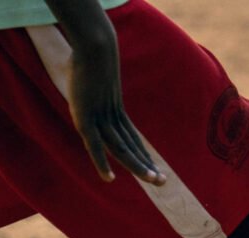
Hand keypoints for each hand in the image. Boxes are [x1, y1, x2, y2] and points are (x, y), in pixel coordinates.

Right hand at [68, 34, 164, 184]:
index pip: (132, 138)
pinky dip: (101, 162)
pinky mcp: (85, 119)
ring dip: (137, 166)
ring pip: (121, 149)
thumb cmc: (90, 55)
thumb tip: (89, 69)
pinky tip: (109, 179)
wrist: (94, 44)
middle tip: (163, 182)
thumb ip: (94, 82)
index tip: (153, 169)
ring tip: (153, 181)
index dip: (142, 155)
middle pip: (131, 146)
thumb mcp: (94, 75)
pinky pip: (95, 146)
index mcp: (113, 110)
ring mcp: (99, 119)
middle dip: (146, 165)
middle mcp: (110, 117)